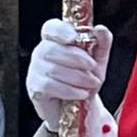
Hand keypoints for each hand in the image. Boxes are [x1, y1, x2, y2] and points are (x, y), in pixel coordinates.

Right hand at [26, 19, 112, 133]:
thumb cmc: (86, 79)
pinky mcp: (34, 88)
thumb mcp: (99, 60)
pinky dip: (69, 90)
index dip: (60, 31)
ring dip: (77, 76)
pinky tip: (81, 93)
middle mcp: (41, 52)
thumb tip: (100, 28)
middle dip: (76, 58)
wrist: (80, 109)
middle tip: (93, 67)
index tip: (74, 38)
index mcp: (55, 39)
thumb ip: (102, 42)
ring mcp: (35, 70)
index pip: (51, 27)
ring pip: (53, 68)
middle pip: (52, 48)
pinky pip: (49, 86)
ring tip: (91, 83)